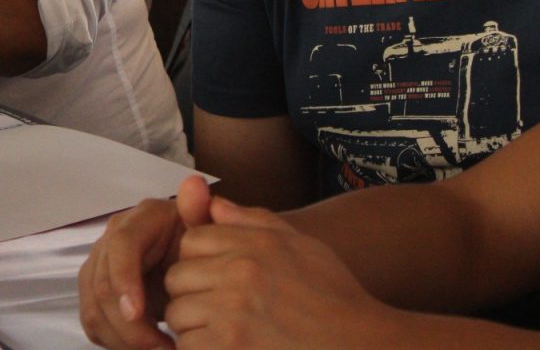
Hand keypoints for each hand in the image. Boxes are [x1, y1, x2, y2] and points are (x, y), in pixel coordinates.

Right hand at [79, 175, 213, 348]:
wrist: (188, 260)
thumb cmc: (197, 244)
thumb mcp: (204, 229)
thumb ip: (199, 211)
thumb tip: (194, 183)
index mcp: (137, 221)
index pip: (120, 248)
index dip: (124, 280)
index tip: (137, 312)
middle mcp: (110, 241)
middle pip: (101, 285)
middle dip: (128, 324)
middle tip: (162, 347)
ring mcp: (99, 268)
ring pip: (94, 308)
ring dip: (123, 338)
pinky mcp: (96, 293)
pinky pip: (93, 322)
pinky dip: (115, 341)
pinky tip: (145, 348)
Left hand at [163, 193, 398, 349]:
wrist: (362, 344)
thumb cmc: (334, 296)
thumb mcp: (302, 245)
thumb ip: (255, 220)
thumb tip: (215, 204)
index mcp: (255, 244)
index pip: (191, 242)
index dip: (196, 262)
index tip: (212, 280)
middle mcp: (240, 273)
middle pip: (176, 278)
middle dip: (189, 295)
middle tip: (214, 312)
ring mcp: (234, 314)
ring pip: (177, 316)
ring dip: (191, 327)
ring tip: (220, 334)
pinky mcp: (231, 347)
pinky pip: (188, 346)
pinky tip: (225, 349)